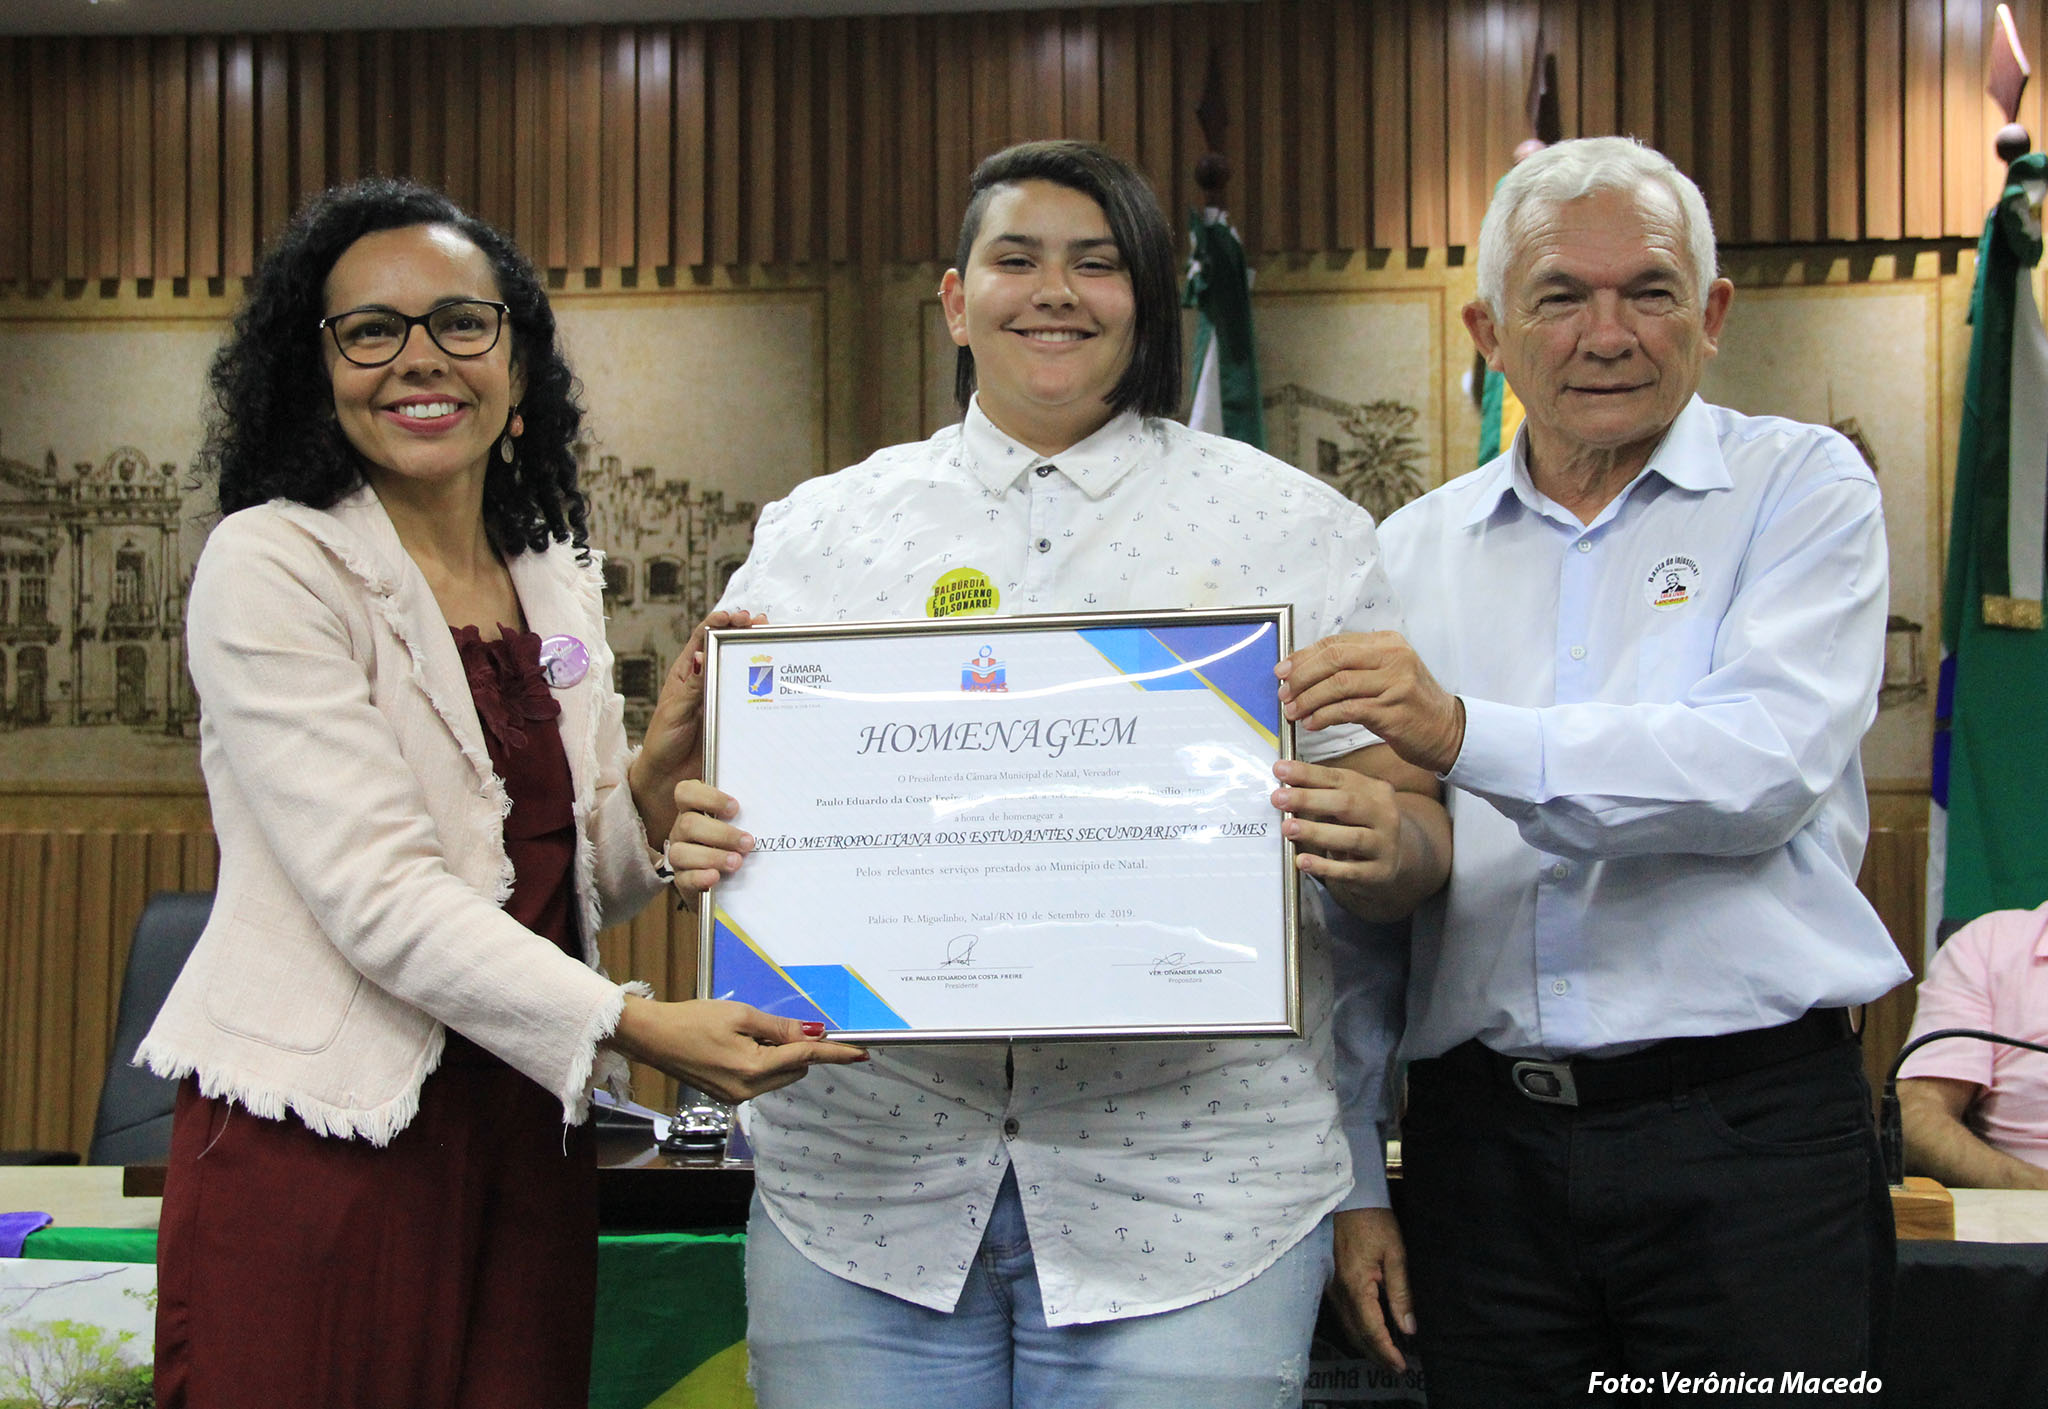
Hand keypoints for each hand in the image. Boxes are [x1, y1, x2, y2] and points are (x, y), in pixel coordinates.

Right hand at [607, 995, 866, 1104]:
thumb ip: (780, 1028)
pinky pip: (760, 1080)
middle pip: (795, 1070)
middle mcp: (748, 1089)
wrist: (652, 1037)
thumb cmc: (693, 1019)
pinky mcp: (728, 1096)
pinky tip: (738, 1045)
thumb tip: (814, 1032)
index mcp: (754, 1068)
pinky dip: (762, 1063)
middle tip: (771, 1025)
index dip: (835, 1054)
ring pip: (779, 1076)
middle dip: (796, 1049)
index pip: (806, 1058)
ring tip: (746, 1033)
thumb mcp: (742, 1015)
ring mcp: (737, 1096)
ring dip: (778, 1056)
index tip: (861, 1053)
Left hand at [629, 609, 768, 846]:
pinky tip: (777, 678)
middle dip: (744, 631)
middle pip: (727, 649)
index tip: (734, 616)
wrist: (668, 777)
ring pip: (741, 670)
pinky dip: (763, 686)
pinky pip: (750, 698)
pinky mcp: (732, 718)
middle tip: (760, 623)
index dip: (718, 622)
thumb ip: (690, 687)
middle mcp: (706, 682)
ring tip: (772, 640)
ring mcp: (721, 699)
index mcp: (686, 674)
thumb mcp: (674, 711)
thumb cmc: (663, 742)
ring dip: (756, 653)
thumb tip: (704, 656)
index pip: (702, 638)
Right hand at [661, 780, 753, 900]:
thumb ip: (743, 815)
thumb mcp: (735, 823)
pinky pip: (684, 878)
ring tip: (737, 862)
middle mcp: (681, 830)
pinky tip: (715, 877)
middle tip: (748, 842)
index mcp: (691, 809)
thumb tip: (768, 812)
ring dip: (712, 857)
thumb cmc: (733, 840)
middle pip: (689, 824)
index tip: (735, 807)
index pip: (686, 792)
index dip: (709, 798)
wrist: (723, 879)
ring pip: (681, 853)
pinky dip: (700, 877)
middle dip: (722, 834)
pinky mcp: (681, 879)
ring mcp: (678, 855)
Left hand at [1271, 757, 1403, 888]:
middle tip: (1279, 799)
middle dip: (1309, 800)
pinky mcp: (1378, 872)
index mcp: (1375, 790)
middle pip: (1346, 804)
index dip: (1308, 774)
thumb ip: (1322, 794)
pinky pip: (1350, 871)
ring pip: (1351, 838)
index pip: (1339, 778)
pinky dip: (1325, 867)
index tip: (1281, 770)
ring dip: (1316, 832)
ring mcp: (1384, 845)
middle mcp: (1384, 815)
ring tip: (1288, 828)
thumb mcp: (1347, 804)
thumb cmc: (1360, 825)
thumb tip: (1285, 788)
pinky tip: (1304, 861)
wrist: (1390, 859)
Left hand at [1276, 632, 1464, 775]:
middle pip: (1333, 660)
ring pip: (1337, 685)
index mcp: (1387, 643)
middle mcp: (1393, 658)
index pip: (1335, 643)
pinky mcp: (1392, 711)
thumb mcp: (1386, 674)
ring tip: (1293, 711)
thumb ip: (1354, 666)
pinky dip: (1324, 716)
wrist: (1447, 730)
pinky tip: (1313, 723)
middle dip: (1302, 676)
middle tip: (1284, 692)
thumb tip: (1304, 670)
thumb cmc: (1409, 704)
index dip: (1303, 657)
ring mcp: (1395, 683)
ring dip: (1309, 699)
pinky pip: (1347, 710)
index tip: (1282, 670)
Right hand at [1329, 1206, 1415, 1370]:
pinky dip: (1358, 1331)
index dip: (1387, 1351)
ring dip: (1367, 1346)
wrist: (1350, 1200)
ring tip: (1386, 1358)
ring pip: (1349, 1328)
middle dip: (1377, 1355)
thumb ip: (1401, 1292)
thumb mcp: (1396, 1254)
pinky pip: (1344, 1316)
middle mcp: (1340, 1292)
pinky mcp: (1332, 1283)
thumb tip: (1408, 1328)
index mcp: (1356, 1286)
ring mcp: (1333, 1288)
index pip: (1372, 1330)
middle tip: (1396, 1369)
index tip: (1402, 1367)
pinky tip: (1370, 1334)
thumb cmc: (1375, 1223)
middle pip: (1357, 1335)